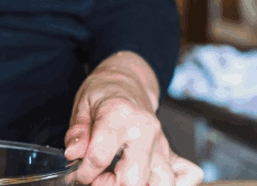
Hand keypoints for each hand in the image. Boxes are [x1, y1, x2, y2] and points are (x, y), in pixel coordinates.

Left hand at [64, 52, 202, 185]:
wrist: (129, 82)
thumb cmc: (104, 92)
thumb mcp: (82, 105)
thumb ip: (77, 133)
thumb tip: (73, 154)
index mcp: (119, 115)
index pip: (100, 157)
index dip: (84, 172)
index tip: (77, 173)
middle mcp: (145, 130)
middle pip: (133, 179)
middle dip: (110, 185)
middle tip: (96, 178)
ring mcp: (161, 143)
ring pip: (161, 183)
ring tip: (116, 178)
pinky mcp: (170, 152)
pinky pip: (184, 176)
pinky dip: (169, 184)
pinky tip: (147, 181)